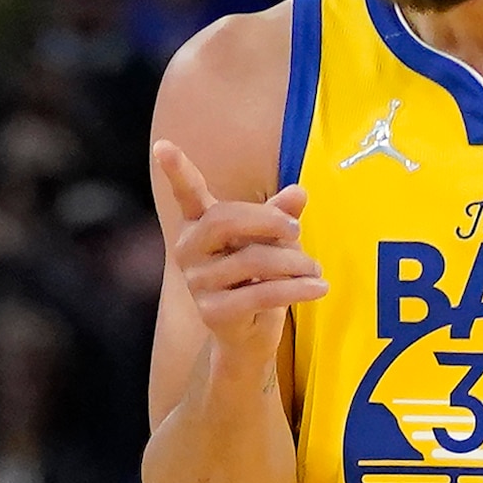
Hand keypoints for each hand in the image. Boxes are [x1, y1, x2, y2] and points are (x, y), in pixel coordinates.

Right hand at [147, 141, 323, 356]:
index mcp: (198, 225)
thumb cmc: (257, 278)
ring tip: (315, 268)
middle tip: (297, 230)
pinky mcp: (213, 312)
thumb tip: (299, 192)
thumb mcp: (270, 242)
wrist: (248, 336)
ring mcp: (197, 282)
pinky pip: (261, 294)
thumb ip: (281, 216)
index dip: (176, 171)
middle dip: (267, 221)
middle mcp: (189, 250)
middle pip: (225, 221)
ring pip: (252, 261)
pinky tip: (319, 288)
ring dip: (294, 263)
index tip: (162, 146)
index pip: (187, 195)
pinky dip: (296, 290)